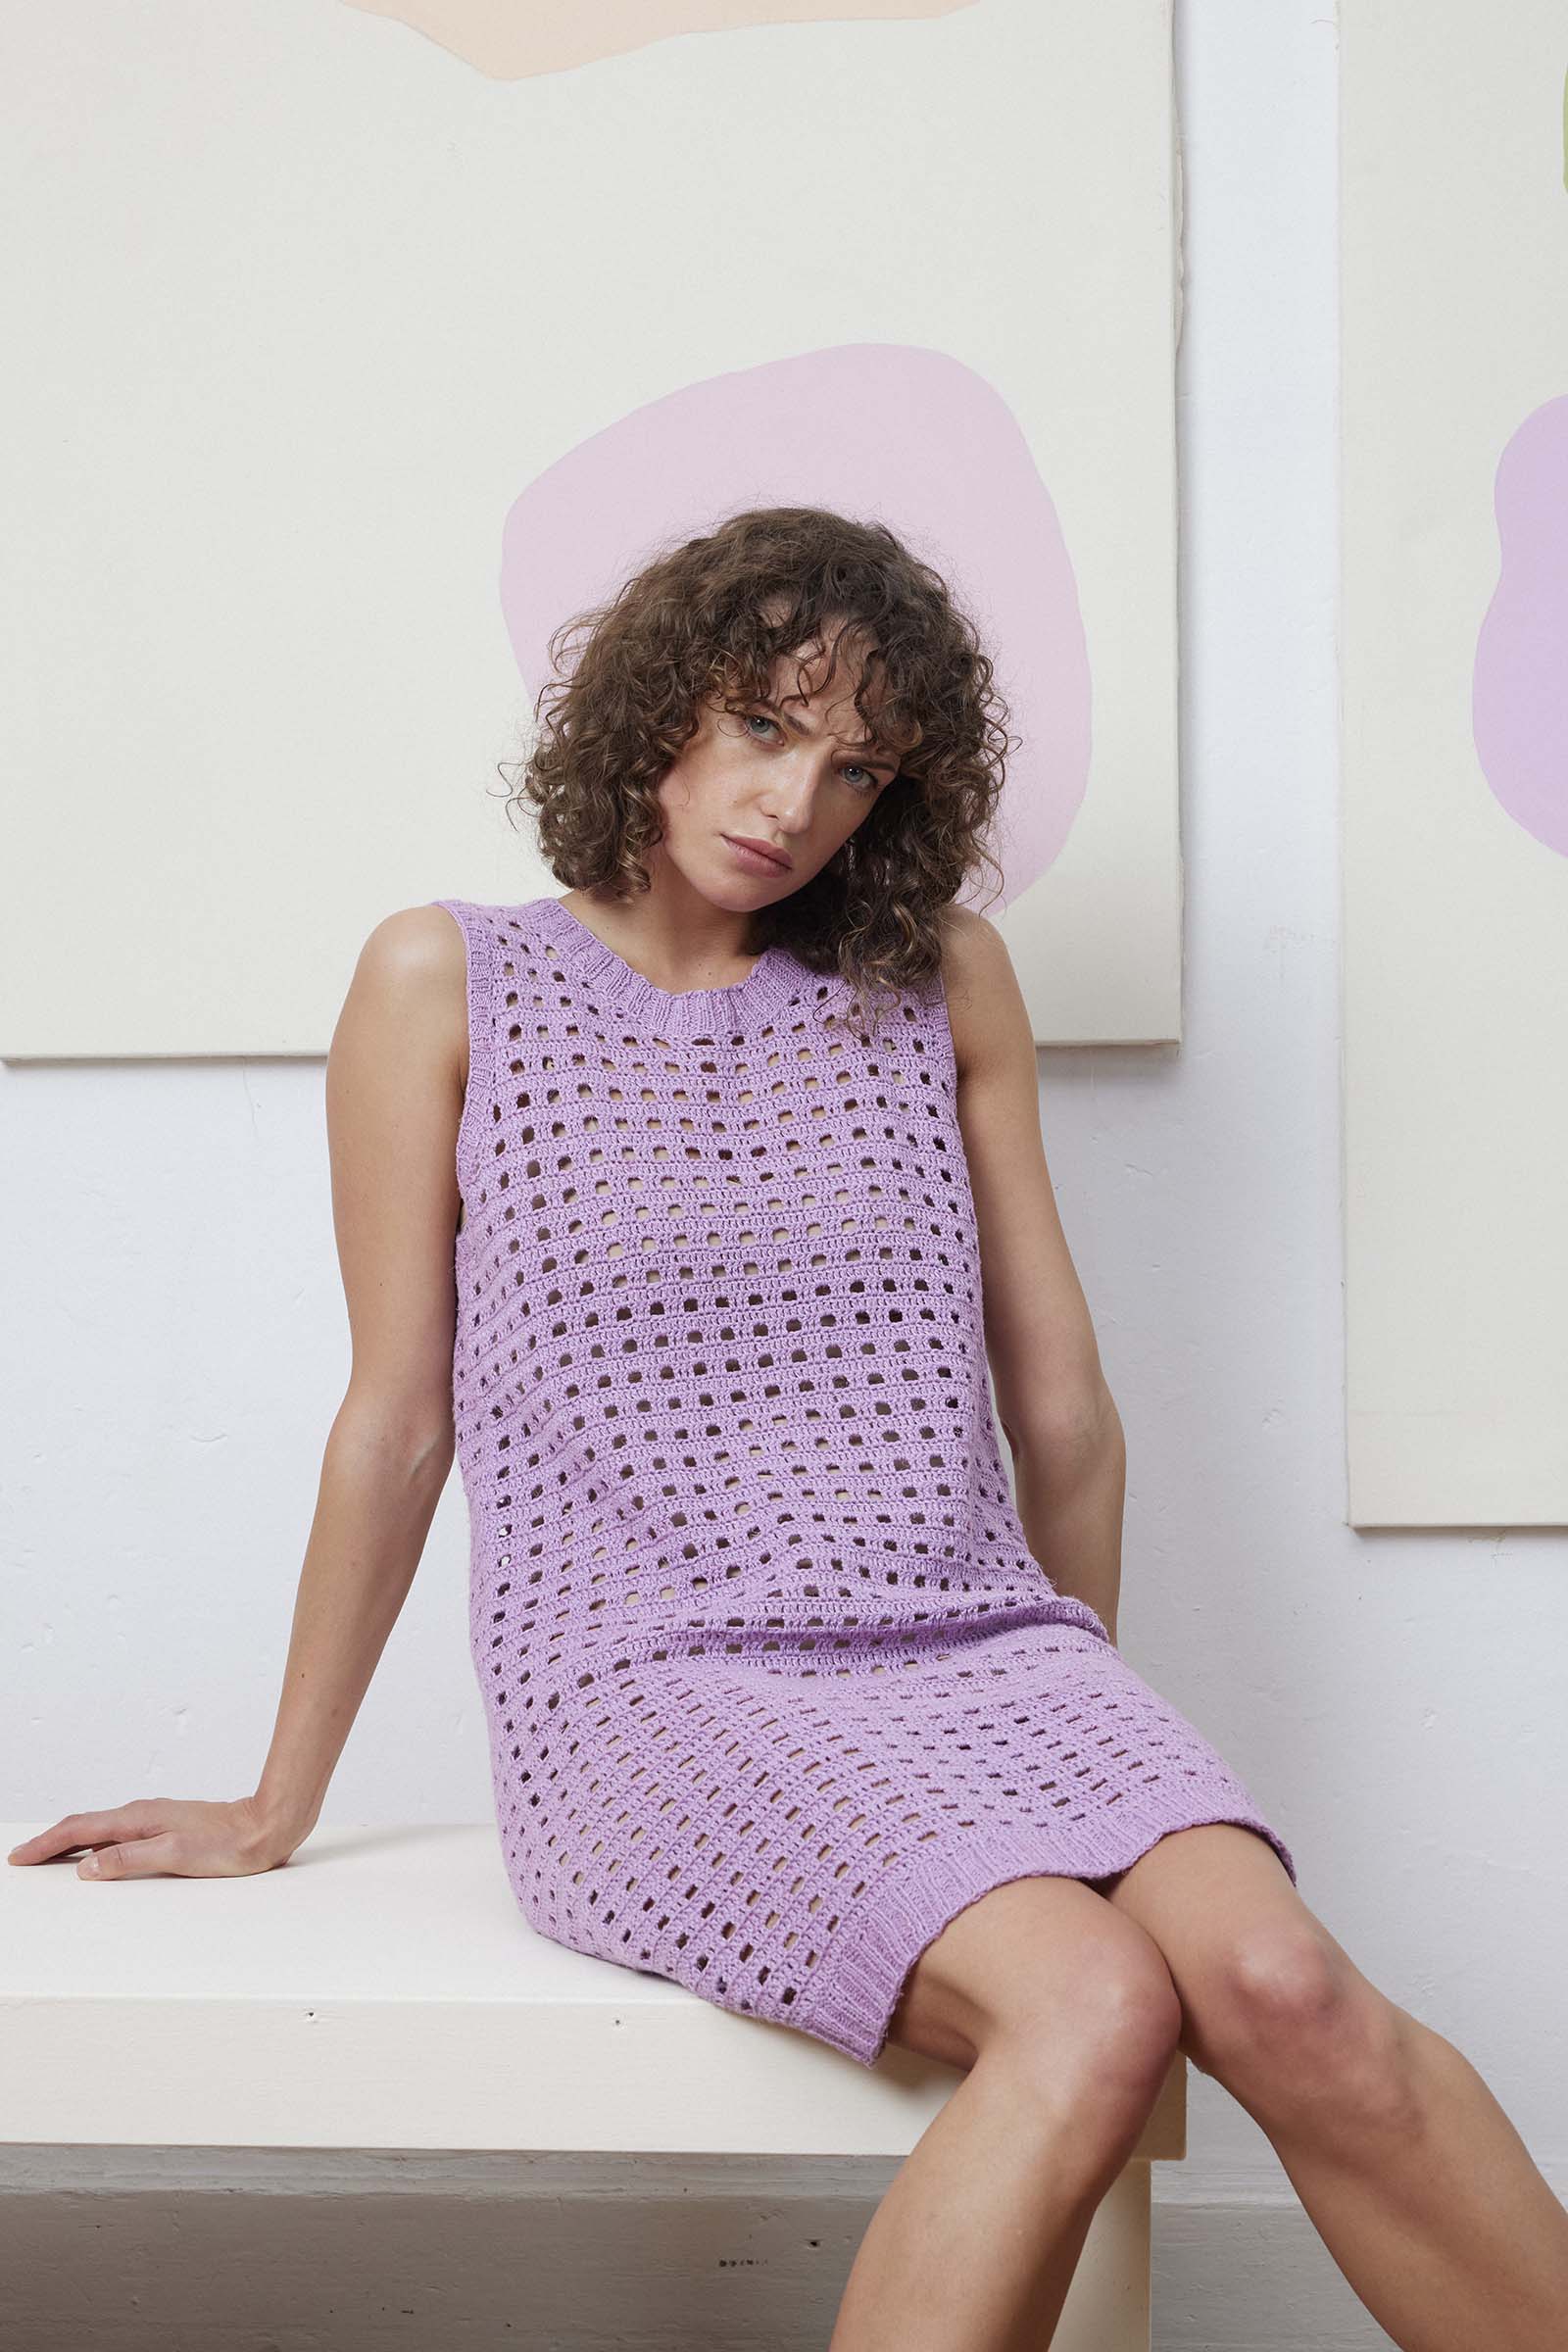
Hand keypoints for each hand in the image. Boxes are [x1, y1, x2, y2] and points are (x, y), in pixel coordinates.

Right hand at [7, 1794, 303, 1879]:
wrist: (265, 1827)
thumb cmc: (227, 1845)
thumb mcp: (174, 1856)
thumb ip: (128, 1859)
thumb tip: (86, 1867)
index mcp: (138, 1819)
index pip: (80, 1830)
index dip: (47, 1844)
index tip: (20, 1856)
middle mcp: (143, 1813)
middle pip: (85, 1825)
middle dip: (51, 1841)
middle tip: (24, 1856)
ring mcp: (155, 1817)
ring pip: (101, 1827)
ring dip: (72, 1840)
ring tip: (50, 1854)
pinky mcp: (167, 1825)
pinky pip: (118, 1831)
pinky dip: (96, 1840)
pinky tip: (98, 1851)